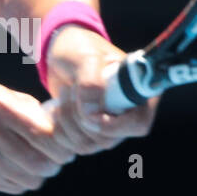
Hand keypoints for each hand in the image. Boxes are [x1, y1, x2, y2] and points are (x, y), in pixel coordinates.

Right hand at [0, 83, 76, 194]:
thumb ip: (28, 108)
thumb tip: (58, 126)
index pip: (43, 133)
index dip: (61, 143)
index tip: (64, 142)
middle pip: (39, 162)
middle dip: (54, 163)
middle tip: (56, 158)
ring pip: (28, 179)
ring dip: (40, 174)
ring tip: (38, 164)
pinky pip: (13, 187)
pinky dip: (23, 181)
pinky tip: (20, 170)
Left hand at [44, 25, 159, 154]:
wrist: (64, 55)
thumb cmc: (81, 49)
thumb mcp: (86, 58)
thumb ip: (91, 82)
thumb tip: (92, 114)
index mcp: (139, 93)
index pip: (138, 124)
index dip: (113, 125)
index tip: (90, 113)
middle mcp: (128, 114)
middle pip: (108, 139)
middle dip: (81, 119)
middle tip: (70, 90)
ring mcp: (109, 127)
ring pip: (88, 145)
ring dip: (67, 122)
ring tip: (64, 94)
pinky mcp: (89, 133)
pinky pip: (73, 146)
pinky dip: (59, 129)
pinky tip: (57, 108)